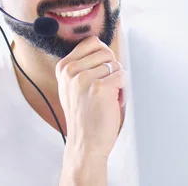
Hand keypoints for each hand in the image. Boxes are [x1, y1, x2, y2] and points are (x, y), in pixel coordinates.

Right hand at [55, 36, 126, 158]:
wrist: (85, 144)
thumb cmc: (85, 115)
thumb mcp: (73, 86)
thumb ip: (83, 66)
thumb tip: (105, 48)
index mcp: (64, 68)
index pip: (92, 42)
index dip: (103, 55)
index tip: (101, 71)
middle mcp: (71, 71)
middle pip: (106, 52)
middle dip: (111, 70)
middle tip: (104, 89)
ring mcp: (84, 79)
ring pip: (116, 65)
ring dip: (117, 82)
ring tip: (107, 98)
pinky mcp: (100, 88)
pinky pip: (123, 76)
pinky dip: (123, 90)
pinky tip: (113, 103)